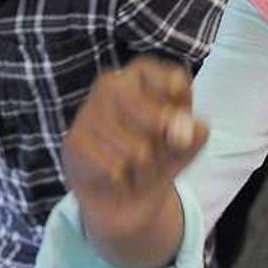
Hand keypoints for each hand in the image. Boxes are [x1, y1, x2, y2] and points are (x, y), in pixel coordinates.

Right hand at [62, 59, 209, 217]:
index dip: (184, 113)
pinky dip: (123, 182)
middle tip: (156, 153)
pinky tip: (116, 177)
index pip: (176, 83)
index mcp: (143, 72)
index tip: (180, 122)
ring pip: (137, 150)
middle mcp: (112, 82)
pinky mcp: (74, 140)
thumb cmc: (160, 155)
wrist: (124, 194)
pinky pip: (114, 168)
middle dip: (164, 148)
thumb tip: (181, 132)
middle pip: (157, 119)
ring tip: (135, 168)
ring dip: (144, 171)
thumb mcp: (188, 144)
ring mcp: (89, 110)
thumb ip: (193, 133)